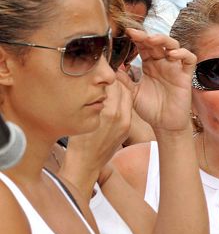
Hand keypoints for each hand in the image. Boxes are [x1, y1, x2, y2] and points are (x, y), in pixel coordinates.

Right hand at [61, 79, 132, 195]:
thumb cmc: (76, 141)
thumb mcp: (78, 115)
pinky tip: (109, 100)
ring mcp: (126, 123)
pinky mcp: (128, 128)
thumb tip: (94, 82)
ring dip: (118, 89)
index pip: (112, 83)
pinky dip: (120, 100)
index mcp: (108, 112)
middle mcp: (121, 117)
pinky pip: (127, 107)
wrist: (85, 163)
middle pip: (122, 88)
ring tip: (105, 87)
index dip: (104, 75)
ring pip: (127, 96)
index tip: (97, 69)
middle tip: (101, 75)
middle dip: (113, 80)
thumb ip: (89, 98)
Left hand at [124, 28, 196, 132]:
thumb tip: (111, 67)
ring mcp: (175, 68)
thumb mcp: (133, 93)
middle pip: (158, 42)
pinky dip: (183, 54)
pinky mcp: (185, 76)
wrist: (164, 124)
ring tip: (152, 40)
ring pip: (174, 46)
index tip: (126, 33)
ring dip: (164, 40)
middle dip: (147, 36)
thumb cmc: (150, 109)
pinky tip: (172, 55)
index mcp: (149, 65)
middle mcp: (162, 64)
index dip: (137, 38)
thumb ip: (124, 80)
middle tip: (136, 34)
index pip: (144, 46)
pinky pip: (189, 59)